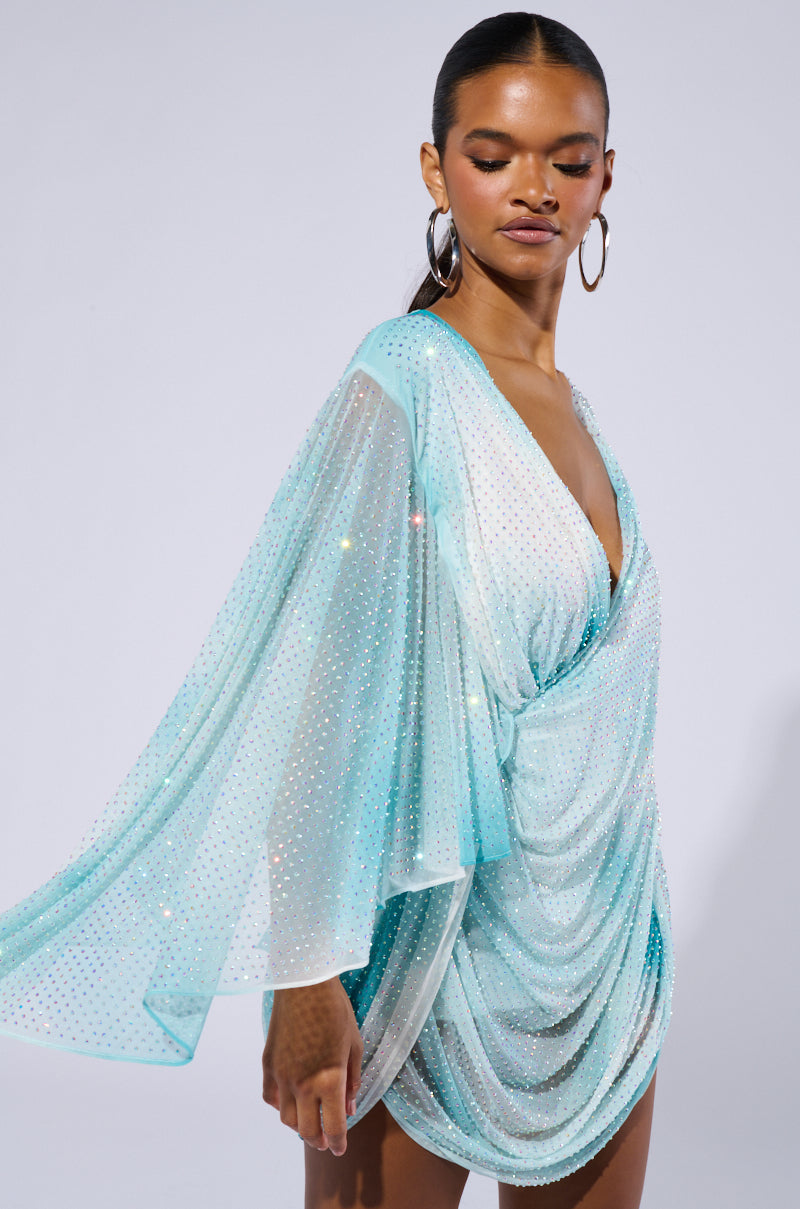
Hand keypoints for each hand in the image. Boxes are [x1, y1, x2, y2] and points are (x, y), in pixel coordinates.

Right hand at [262, 976, 362, 1155]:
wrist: (303, 984)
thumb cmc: (335, 1010)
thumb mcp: (354, 1045)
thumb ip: (352, 1081)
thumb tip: (350, 1108)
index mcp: (329, 1080)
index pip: (333, 1127)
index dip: (338, 1143)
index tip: (340, 1149)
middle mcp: (303, 1084)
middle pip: (306, 1131)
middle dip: (318, 1140)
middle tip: (326, 1139)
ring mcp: (281, 1076)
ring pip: (286, 1119)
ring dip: (299, 1125)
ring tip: (310, 1120)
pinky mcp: (267, 1065)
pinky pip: (270, 1098)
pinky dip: (281, 1106)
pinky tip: (291, 1100)